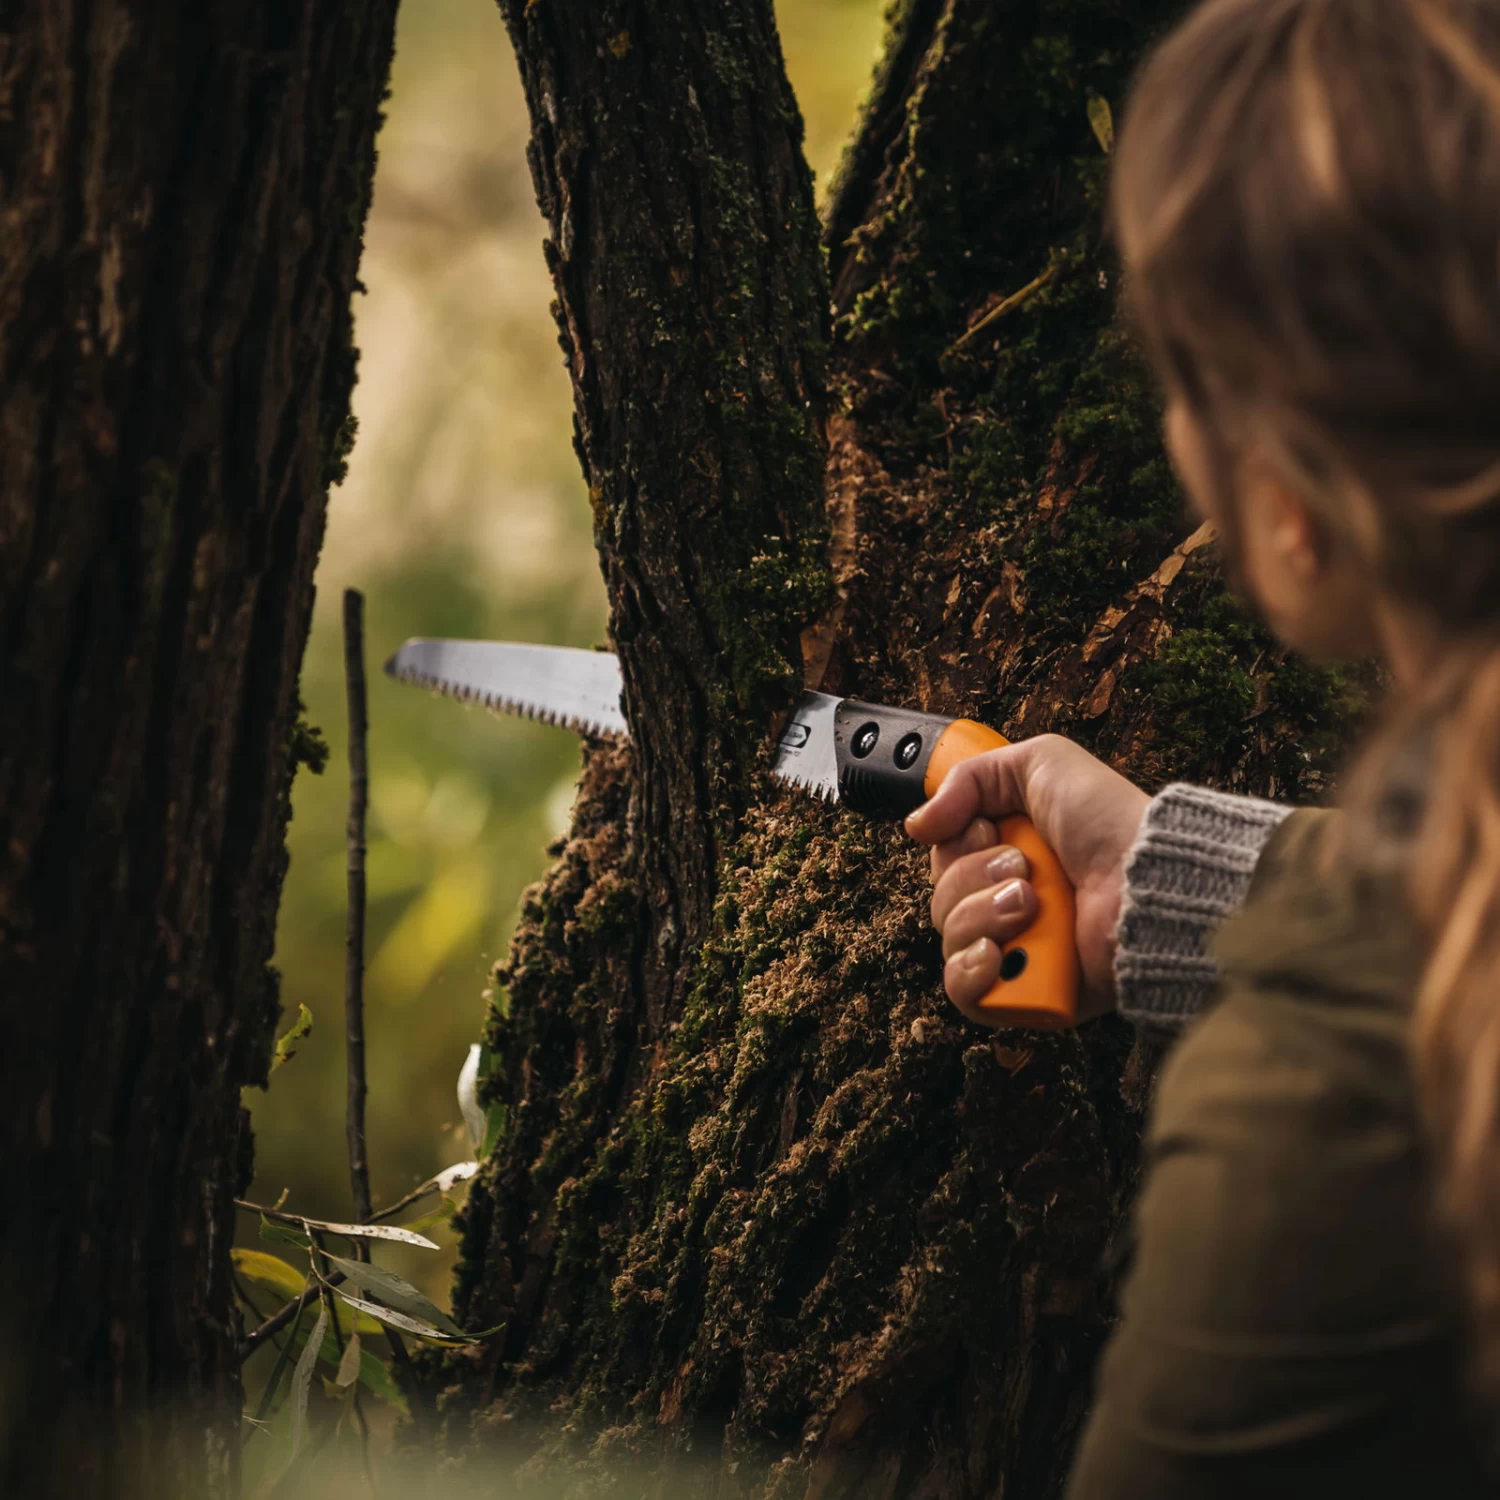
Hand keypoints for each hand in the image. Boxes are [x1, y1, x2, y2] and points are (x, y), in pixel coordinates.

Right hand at [903, 734, 1148, 1026]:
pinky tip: (999, 952)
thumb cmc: (1109, 822)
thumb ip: (970, 778)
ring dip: (982, 915)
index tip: (990, 831)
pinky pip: (964, 994)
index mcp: (1008, 857)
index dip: (957, 846)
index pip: (944, 861)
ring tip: (1030, 904)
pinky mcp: (1027, 996)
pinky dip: (972, 971)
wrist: (1150, 881)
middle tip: (1023, 868)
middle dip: (972, 878)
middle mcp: (1008, 905)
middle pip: (940, 900)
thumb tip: (917, 826)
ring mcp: (1017, 953)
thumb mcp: (1039, 763)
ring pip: (949, 941)